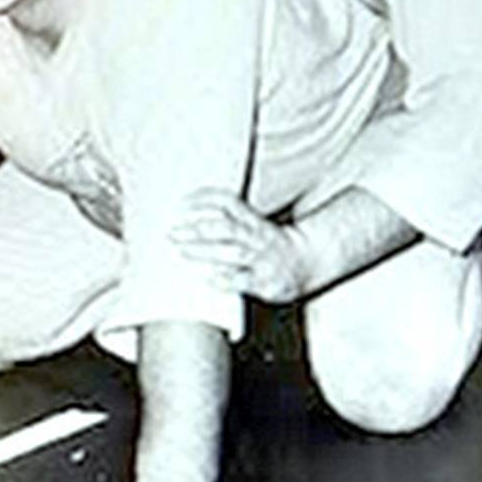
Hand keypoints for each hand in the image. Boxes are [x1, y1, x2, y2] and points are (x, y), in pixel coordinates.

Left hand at [169, 188, 309, 303]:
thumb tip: (189, 221)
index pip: (228, 202)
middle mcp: (258, 238)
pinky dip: (226, 278)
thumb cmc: (273, 247)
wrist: (309, 264)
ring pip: (232, 252)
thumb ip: (229, 222)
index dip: (205, 199)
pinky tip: (208, 277)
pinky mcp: (267, 283)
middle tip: (172, 233)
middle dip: (197, 229)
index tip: (181, 201)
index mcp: (254, 222)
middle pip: (226, 228)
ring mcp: (263, 260)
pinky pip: (245, 280)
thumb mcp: (254, 227)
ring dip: (205, 251)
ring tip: (181, 251)